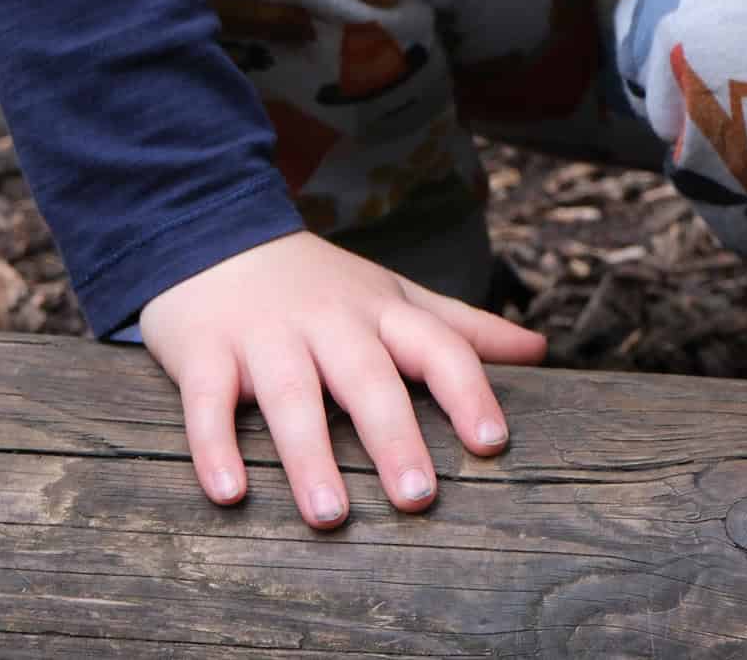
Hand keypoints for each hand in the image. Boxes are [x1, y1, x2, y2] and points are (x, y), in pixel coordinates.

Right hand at [139, 230, 546, 526]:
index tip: (492, 443)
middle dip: (393, 434)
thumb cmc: (319, 284)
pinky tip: (229, 492)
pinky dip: (215, 445)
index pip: (435, 344)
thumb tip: (541, 349)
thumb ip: (461, 328)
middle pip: (366, 376)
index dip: (466, 390)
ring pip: (290, 394)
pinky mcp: (205, 350)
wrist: (213, 231)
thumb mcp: (393, 294)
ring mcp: (265, 335)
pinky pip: (208, 400)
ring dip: (309, 454)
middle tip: (418, 497)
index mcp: (379, 311)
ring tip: (329, 515)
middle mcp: (328, 322)